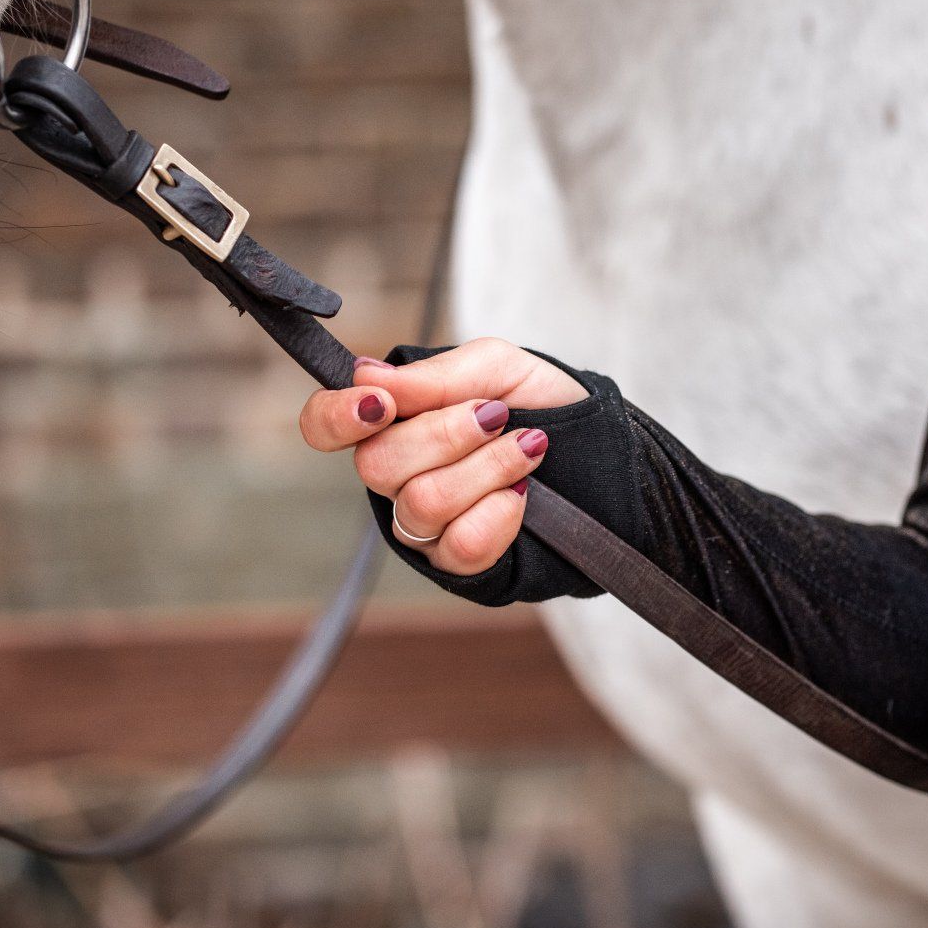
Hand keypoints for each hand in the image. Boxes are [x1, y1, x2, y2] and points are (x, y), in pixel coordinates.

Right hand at [298, 339, 586, 574]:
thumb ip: (434, 376)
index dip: (337, 416)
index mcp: (391, 419)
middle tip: (496, 416)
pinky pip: (461, 545)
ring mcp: (422, 523)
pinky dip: (501, 513)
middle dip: (447, 434)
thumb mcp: (497, 366)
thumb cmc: (542, 403)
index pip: (323, 425)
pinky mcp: (458, 561)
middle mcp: (395, 474)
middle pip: (377, 464)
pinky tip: (523, 496)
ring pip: (422, 504)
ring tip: (527, 450)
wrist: (604, 452)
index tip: (383, 404)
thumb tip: (366, 377)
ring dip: (486, 469)